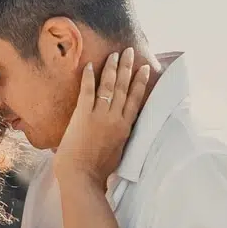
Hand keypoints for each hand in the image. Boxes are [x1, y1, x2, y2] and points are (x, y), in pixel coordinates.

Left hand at [48, 50, 156, 188]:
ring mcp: (99, 115)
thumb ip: (119, 137)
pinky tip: (89, 65)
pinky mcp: (83, 115)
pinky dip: (88, 77)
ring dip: (111, 68)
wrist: (82, 176)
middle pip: (123, 87)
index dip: (140, 82)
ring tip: (114, 54)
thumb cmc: (97, 171)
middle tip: (129, 51)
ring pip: (108, 86)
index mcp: (125, 127)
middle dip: (127, 67)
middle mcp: (115, 118)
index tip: (144, 68)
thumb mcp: (117, 152)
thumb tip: (120, 130)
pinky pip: (87, 91)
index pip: (136, 99)